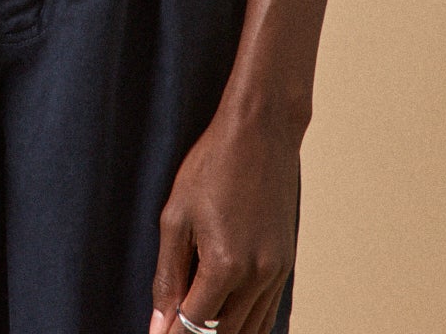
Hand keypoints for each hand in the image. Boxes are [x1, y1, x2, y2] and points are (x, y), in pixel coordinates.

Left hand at [148, 103, 299, 333]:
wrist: (261, 132)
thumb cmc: (213, 166)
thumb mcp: (176, 217)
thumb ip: (167, 276)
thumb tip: (159, 324)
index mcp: (225, 264)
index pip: (194, 323)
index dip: (172, 332)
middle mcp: (257, 275)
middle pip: (224, 333)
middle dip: (196, 333)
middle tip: (174, 322)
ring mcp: (277, 271)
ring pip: (250, 328)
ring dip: (222, 332)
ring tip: (197, 318)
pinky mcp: (286, 263)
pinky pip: (268, 311)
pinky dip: (247, 321)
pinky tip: (227, 316)